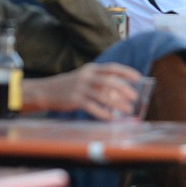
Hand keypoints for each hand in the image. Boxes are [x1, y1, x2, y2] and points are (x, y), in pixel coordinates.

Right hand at [23, 63, 142, 119]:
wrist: (47, 90)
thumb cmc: (70, 86)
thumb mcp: (84, 78)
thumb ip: (100, 82)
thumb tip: (120, 92)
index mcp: (91, 69)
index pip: (111, 68)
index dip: (126, 72)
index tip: (138, 77)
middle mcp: (86, 76)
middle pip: (109, 81)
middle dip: (124, 89)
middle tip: (135, 97)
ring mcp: (80, 88)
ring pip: (103, 96)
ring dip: (117, 103)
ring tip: (127, 110)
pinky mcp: (75, 100)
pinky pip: (92, 107)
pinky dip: (103, 113)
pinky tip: (111, 118)